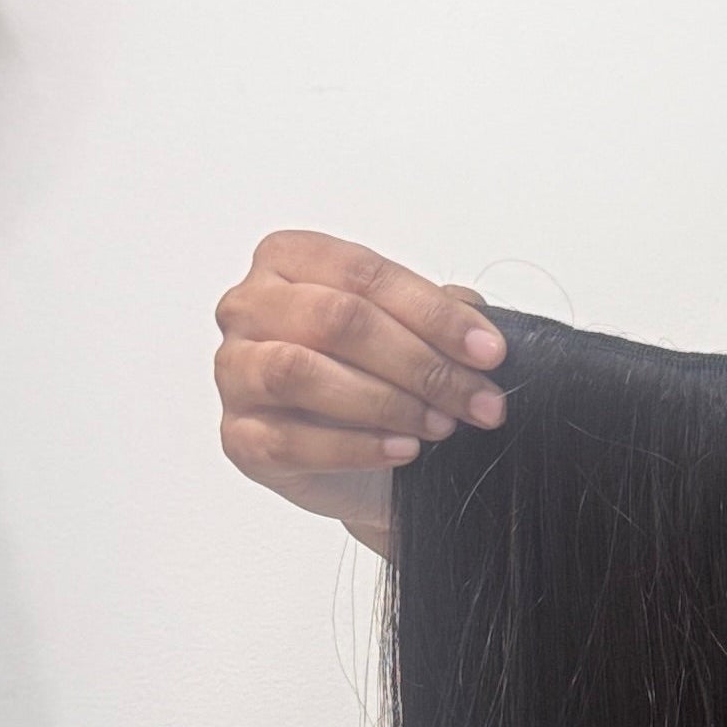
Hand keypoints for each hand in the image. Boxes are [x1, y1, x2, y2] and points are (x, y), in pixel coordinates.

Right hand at [214, 230, 509, 544]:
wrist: (366, 466)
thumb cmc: (379, 381)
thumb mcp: (416, 336)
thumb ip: (440, 316)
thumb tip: (480, 324)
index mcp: (288, 260)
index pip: (362, 273)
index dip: (434, 314)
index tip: (491, 352)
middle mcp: (249, 307)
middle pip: (334, 320)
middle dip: (421, 363)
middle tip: (480, 401)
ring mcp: (235, 371)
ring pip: (301, 374)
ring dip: (387, 402)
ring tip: (442, 424)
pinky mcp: (240, 437)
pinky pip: (291, 440)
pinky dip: (357, 447)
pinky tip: (403, 450)